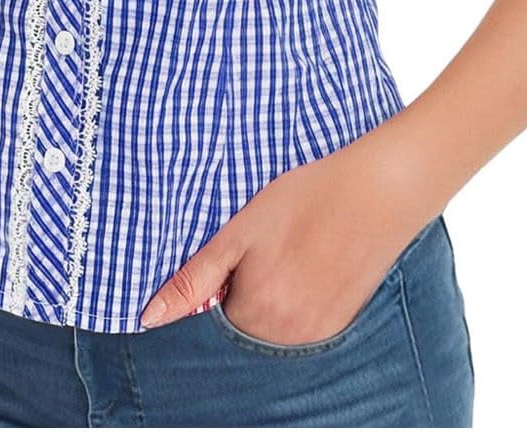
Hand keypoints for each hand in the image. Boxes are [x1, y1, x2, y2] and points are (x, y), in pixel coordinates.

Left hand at [137, 131, 428, 339]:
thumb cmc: (306, 199)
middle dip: (241, 297)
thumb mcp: (241, 230)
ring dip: (270, 301)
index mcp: (254, 311)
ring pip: (272, 330)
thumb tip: (150, 318)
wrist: (376, 191)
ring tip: (287, 253)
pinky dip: (298, 302)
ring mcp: (316, 334)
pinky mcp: (340, 325)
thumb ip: (194, 278)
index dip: (215, 289)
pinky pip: (302, 328)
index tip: (230, 262)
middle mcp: (285, 336)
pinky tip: (309, 264)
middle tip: (262, 251)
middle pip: (242, 330)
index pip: (210, 325)